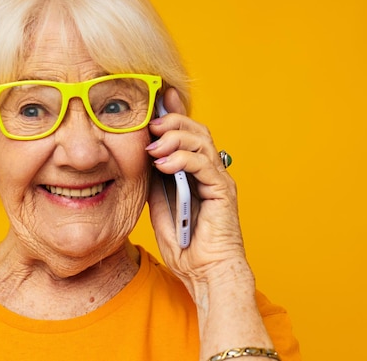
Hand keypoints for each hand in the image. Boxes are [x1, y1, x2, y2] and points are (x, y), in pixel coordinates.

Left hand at [147, 88, 250, 294]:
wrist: (204, 272)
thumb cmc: (185, 243)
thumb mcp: (159, 205)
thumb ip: (155, 180)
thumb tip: (143, 155)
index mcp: (194, 171)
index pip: (186, 134)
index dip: (174, 112)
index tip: (158, 94)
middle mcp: (209, 171)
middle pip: (196, 131)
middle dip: (173, 121)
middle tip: (151, 123)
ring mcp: (218, 179)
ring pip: (202, 142)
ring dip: (176, 137)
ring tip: (154, 145)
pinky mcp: (223, 191)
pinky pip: (204, 165)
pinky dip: (183, 159)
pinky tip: (163, 163)